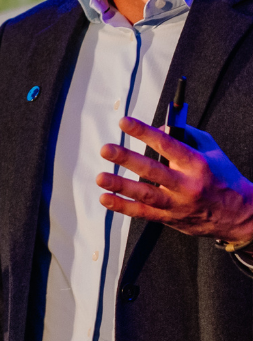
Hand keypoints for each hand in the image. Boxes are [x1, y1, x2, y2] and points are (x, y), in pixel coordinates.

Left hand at [97, 115, 252, 243]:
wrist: (240, 214)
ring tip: (101, 177)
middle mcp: (186, 184)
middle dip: (127, 159)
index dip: (144, 132)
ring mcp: (177, 203)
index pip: (167, 144)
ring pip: (145, 194)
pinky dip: (122, 207)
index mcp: (196, 164)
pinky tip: (106, 198)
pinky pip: (142, 213)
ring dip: (120, 185)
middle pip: (152, 170)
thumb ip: (187, 135)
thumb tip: (158, 128)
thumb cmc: (222, 177)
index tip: (125, 122)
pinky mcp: (169, 218)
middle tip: (106, 149)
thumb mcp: (211, 151)